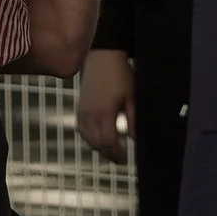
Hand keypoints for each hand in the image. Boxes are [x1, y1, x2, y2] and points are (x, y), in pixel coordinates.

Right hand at [77, 50, 134, 164]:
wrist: (103, 56)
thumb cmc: (120, 74)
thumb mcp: (132, 98)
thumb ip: (134, 120)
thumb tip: (136, 139)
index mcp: (103, 113)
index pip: (107, 142)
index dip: (116, 153)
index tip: (125, 159)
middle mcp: (90, 115)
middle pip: (96, 144)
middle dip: (108, 153)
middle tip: (120, 159)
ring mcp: (82, 111)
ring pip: (88, 138)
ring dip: (99, 147)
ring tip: (111, 151)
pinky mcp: (80, 106)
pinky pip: (82, 129)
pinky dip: (90, 137)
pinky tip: (98, 138)